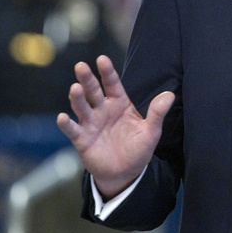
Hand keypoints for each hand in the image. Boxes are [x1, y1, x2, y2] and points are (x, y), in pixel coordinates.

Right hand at [56, 55, 175, 198]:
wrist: (126, 173)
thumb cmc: (138, 148)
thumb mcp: (151, 131)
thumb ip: (157, 113)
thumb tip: (170, 95)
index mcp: (119, 103)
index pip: (112, 84)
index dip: (107, 72)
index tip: (102, 59)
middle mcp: (102, 110)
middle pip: (93, 91)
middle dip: (87, 79)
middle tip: (81, 66)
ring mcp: (90, 123)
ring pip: (81, 107)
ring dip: (77, 98)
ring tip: (75, 88)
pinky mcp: (82, 139)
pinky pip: (73, 130)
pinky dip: (66, 124)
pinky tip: (62, 117)